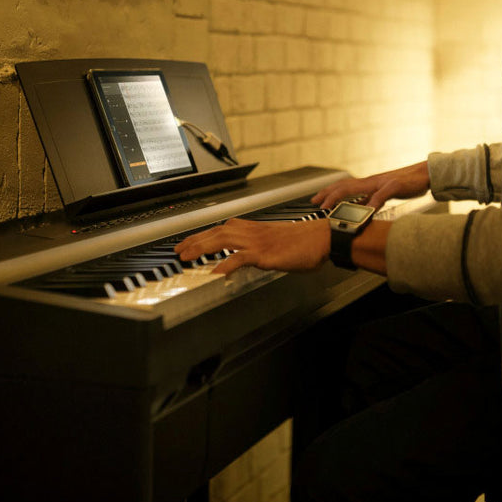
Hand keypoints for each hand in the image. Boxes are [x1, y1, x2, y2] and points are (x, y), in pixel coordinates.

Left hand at [176, 218, 329, 274]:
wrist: (323, 239)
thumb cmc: (306, 243)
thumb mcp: (279, 243)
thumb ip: (262, 249)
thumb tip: (252, 259)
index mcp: (255, 229)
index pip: (222, 228)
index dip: (203, 235)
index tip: (189, 242)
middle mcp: (252, 232)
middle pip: (216, 232)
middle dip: (195, 241)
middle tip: (179, 251)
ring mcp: (257, 242)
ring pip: (222, 240)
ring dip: (201, 248)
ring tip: (186, 258)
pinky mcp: (264, 254)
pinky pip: (239, 258)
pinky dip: (225, 265)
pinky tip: (214, 273)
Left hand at [312, 161, 430, 210]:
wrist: (426, 173)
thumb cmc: (407, 183)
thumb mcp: (385, 193)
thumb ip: (372, 199)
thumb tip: (361, 208)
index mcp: (369, 184)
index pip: (344, 186)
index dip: (328, 193)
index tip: (315, 200)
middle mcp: (372, 181)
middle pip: (344, 185)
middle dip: (328, 194)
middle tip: (315, 203)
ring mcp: (382, 182)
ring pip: (357, 187)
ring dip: (341, 196)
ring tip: (329, 206)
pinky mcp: (395, 185)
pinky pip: (381, 195)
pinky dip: (372, 202)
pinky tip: (366, 210)